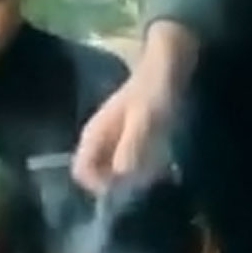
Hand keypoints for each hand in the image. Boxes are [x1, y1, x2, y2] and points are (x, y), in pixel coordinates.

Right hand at [73, 66, 178, 192]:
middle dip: (121, 183)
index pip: (82, 173)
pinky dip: (144, 168)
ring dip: (135, 177)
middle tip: (149, 182)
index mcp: (93, 135)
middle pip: (98, 175)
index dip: (103, 185)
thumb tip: (121, 183)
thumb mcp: (143, 123)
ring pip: (114, 170)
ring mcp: (112, 139)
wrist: (169, 65)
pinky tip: (164, 166)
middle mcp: (98, 140)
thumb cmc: (154, 91)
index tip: (130, 187)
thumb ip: (129, 152)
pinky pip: (129, 162)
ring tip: (159, 174)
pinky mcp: (129, 138)